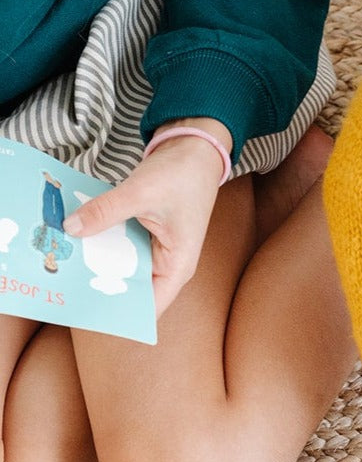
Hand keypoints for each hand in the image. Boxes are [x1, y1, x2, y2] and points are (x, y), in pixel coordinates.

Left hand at [64, 121, 230, 315]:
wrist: (195, 150)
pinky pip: (121, 247)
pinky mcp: (146, 236)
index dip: (120, 312)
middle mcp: (168, 264)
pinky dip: (102, 243)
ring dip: (99, 263)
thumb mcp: (140, 193)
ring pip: (123, 267)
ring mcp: (156, 250)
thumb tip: (71, 227)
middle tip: (66, 285)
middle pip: (132, 288)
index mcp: (177, 266)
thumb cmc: (183, 176)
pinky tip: (78, 238)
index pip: (149, 306)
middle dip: (102, 286)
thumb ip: (105, 212)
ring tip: (65, 263)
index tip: (87, 311)